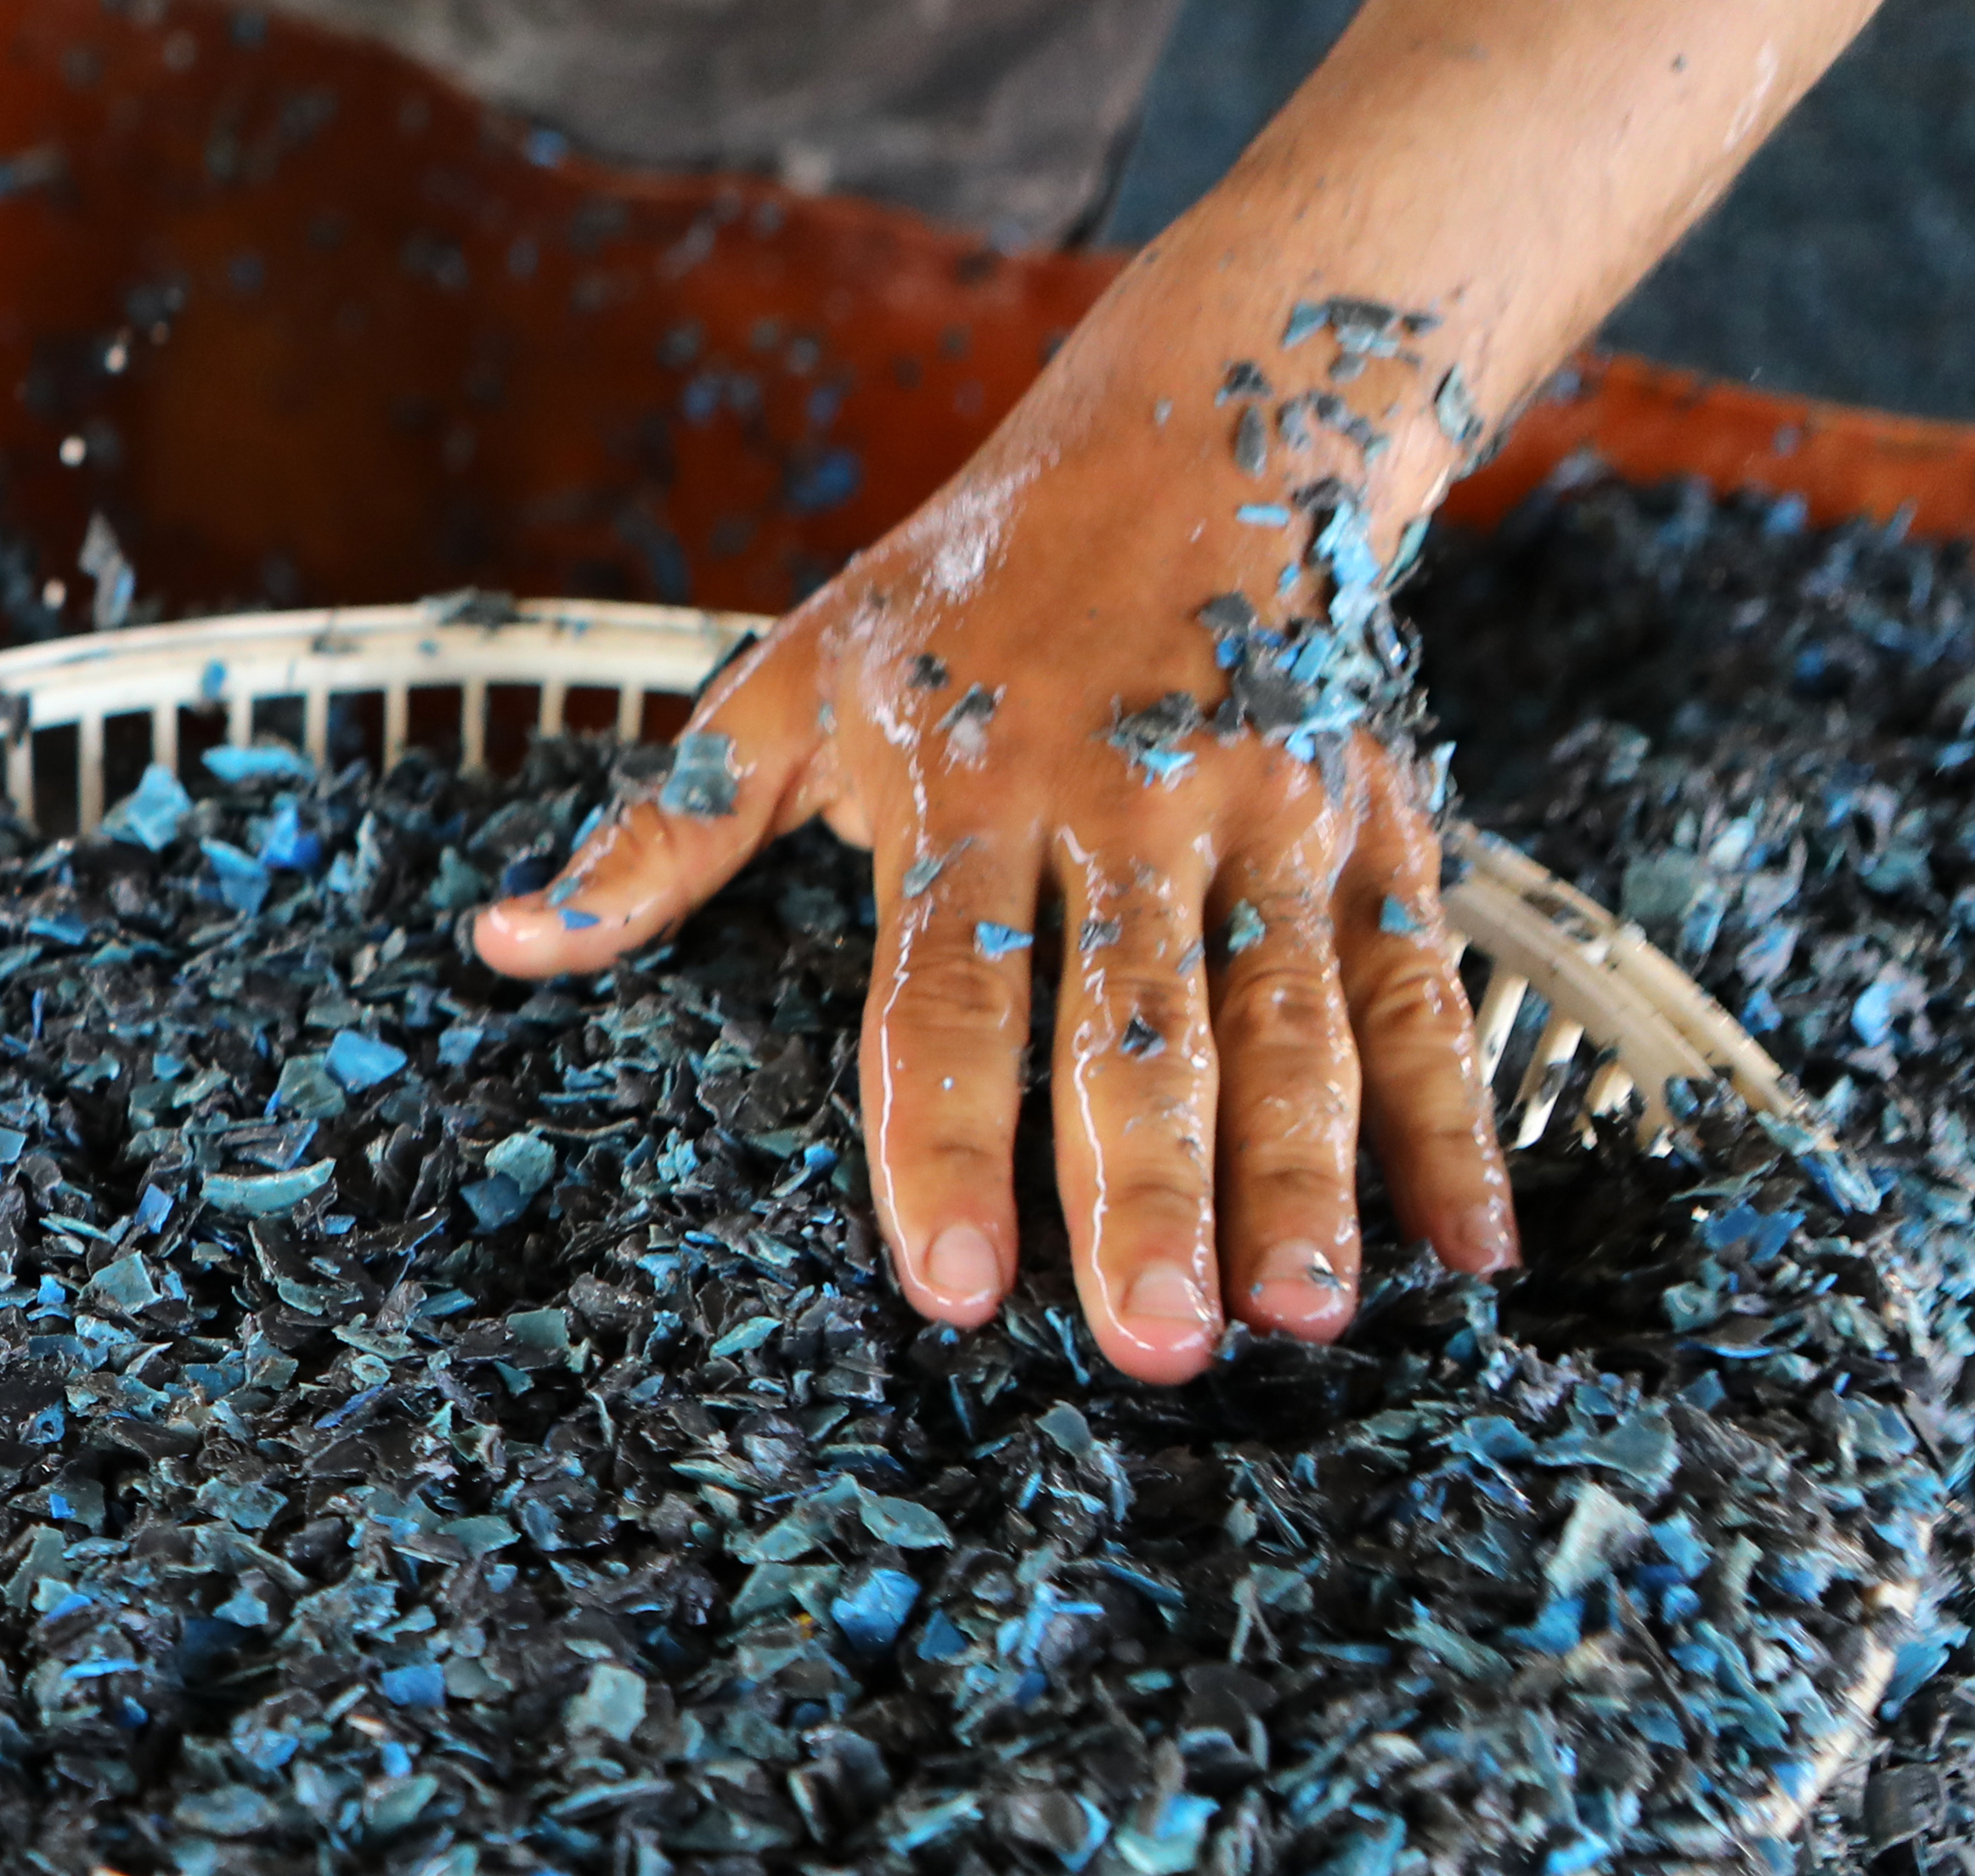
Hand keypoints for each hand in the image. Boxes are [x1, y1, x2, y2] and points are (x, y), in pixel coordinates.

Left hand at [457, 0, 1896, 1381]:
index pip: (945, 1000)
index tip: (952, 1289)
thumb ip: (661, 835)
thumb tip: (502, 943)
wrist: (1214, 424)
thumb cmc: (967, 589)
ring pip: (1294, 1025)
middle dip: (1149, 1197)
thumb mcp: (795, 679)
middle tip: (1153, 1352)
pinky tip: (1472, 1254)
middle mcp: (1130, 809)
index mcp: (969, 790)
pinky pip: (1422, 990)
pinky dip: (1455, 1122)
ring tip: (1303, 1321)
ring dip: (1307, 1181)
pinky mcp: (1385, 826)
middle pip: (1137, 1033)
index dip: (944, 1147)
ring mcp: (1273, 818)